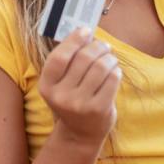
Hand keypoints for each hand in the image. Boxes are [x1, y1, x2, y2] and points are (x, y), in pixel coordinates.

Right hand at [39, 27, 120, 149]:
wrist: (80, 133)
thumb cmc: (73, 99)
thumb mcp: (62, 83)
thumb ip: (69, 59)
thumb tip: (85, 31)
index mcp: (47, 86)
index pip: (60, 57)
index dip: (74, 40)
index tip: (85, 30)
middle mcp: (61, 96)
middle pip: (84, 58)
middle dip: (97, 46)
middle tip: (103, 46)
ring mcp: (80, 104)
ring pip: (100, 67)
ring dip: (109, 58)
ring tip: (110, 59)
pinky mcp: (99, 109)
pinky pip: (112, 79)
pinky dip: (116, 71)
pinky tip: (114, 72)